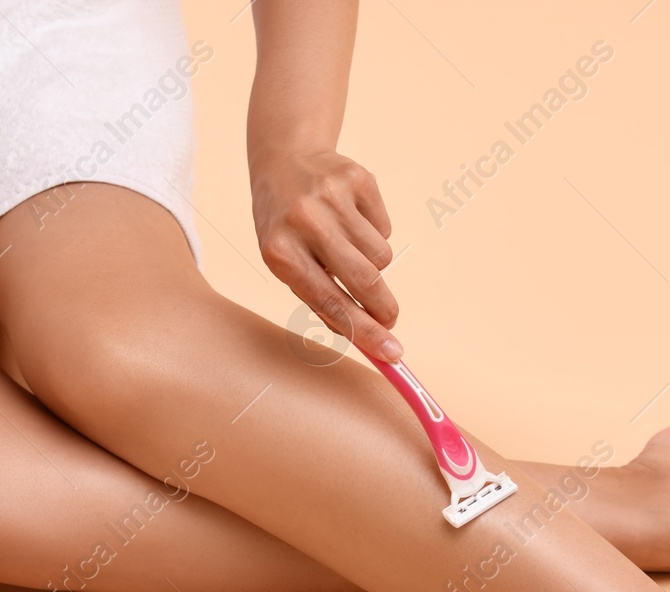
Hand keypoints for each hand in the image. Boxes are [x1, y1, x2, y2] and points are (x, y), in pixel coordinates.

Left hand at [250, 149, 400, 359]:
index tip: (391, 353)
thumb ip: (324, 302)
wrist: (284, 160)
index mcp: (279, 251)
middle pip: (364, 279)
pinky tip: (352, 219)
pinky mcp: (358, 178)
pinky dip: (374, 232)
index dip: (364, 331)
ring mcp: (332, 196)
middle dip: (383, 307)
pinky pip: (385, 227)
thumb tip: (369, 340)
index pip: (330, 301)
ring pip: (381, 255)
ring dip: (373, 263)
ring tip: (349, 248)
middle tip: (390, 318)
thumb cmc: (287, 228)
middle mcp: (304, 220)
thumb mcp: (288, 264)